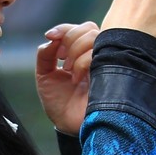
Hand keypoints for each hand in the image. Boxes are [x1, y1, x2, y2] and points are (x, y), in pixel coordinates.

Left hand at [35, 21, 98, 135]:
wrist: (68, 125)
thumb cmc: (59, 103)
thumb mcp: (44, 76)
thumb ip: (45, 55)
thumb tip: (51, 38)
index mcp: (81, 53)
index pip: (78, 29)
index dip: (64, 29)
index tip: (50, 36)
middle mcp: (95, 56)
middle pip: (89, 29)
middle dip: (70, 40)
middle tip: (62, 60)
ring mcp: (105, 63)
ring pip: (95, 38)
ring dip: (76, 51)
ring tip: (69, 71)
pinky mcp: (111, 73)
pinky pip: (99, 54)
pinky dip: (83, 61)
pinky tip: (76, 78)